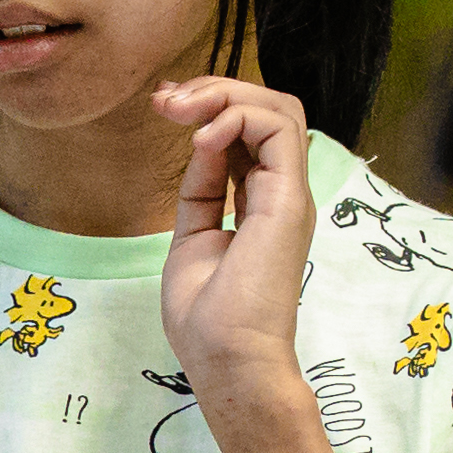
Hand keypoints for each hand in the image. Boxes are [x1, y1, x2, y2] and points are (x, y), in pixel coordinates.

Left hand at [155, 75, 319, 426]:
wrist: (229, 362)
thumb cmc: (208, 321)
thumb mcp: (192, 238)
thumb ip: (202, 190)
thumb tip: (202, 144)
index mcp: (261, 203)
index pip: (248, 131)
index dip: (207, 106)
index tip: (162, 104)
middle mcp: (282, 193)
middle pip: (267, 110)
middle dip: (214, 90)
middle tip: (167, 99)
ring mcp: (289, 195)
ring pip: (279, 109)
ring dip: (224, 95)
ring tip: (181, 110)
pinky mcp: (290, 201)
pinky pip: (278, 129)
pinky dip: (237, 117)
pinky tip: (201, 138)